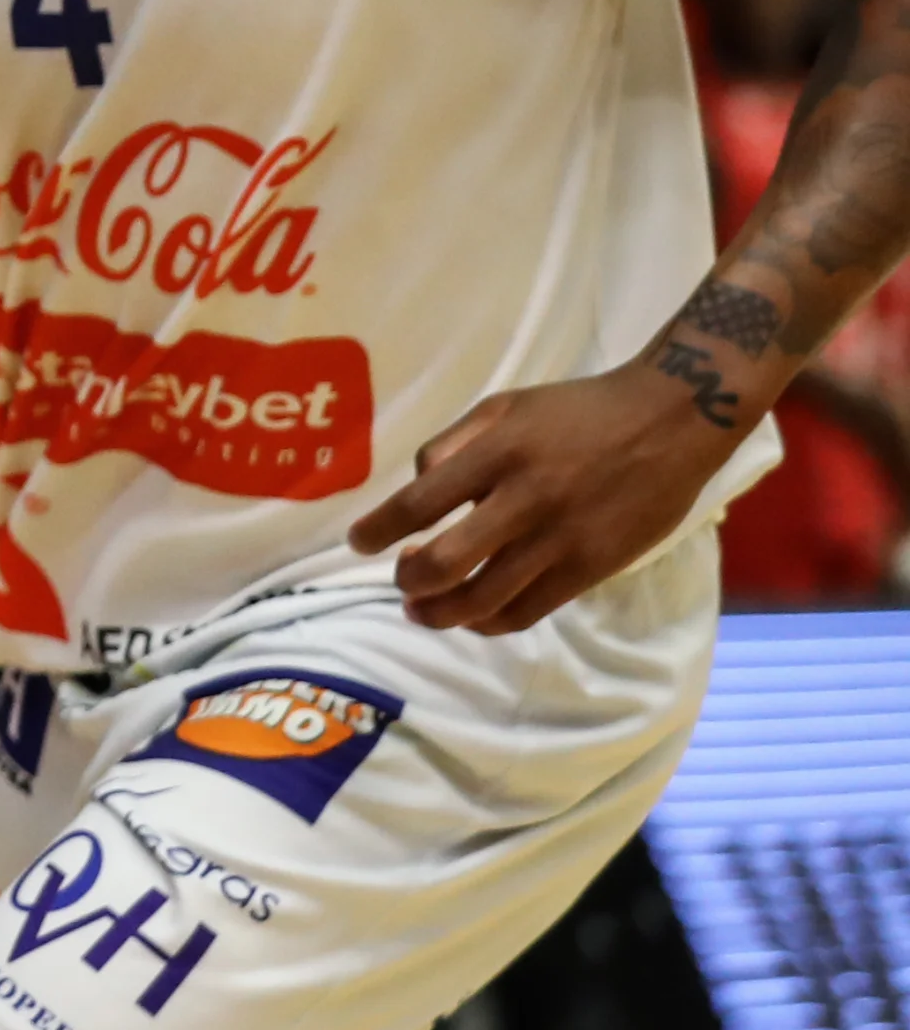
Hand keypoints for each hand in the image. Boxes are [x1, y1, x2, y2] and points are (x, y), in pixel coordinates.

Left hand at [345, 361, 748, 631]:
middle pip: (446, 562)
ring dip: (441, 612)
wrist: (670, 419)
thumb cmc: (577, 410)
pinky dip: (490, 622)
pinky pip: (529, 610)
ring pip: (485, 599)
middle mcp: (525, 500)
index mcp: (497, 453)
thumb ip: (452, 445)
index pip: (420, 503)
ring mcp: (561, 539)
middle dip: (409, 581)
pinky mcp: (592, 566)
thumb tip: (415, 488)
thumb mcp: (504, 406)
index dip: (379, 530)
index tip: (358, 543)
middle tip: (399, 578)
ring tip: (421, 609)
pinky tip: (471, 616)